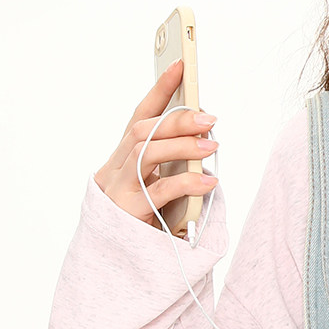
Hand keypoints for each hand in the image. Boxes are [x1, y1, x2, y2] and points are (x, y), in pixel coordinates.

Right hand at [95, 59, 219, 227]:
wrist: (117, 264)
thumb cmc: (143, 221)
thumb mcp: (156, 186)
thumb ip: (171, 163)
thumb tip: (203, 136)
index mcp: (122, 158)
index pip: (140, 115)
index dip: (159, 89)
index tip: (180, 64)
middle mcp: (115, 169)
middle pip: (143, 131)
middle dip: (177, 120)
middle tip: (210, 119)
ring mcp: (118, 190)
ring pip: (147, 154)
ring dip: (183, 147)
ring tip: (213, 147)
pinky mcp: (128, 213)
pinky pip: (159, 192)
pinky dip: (186, 183)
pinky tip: (209, 182)